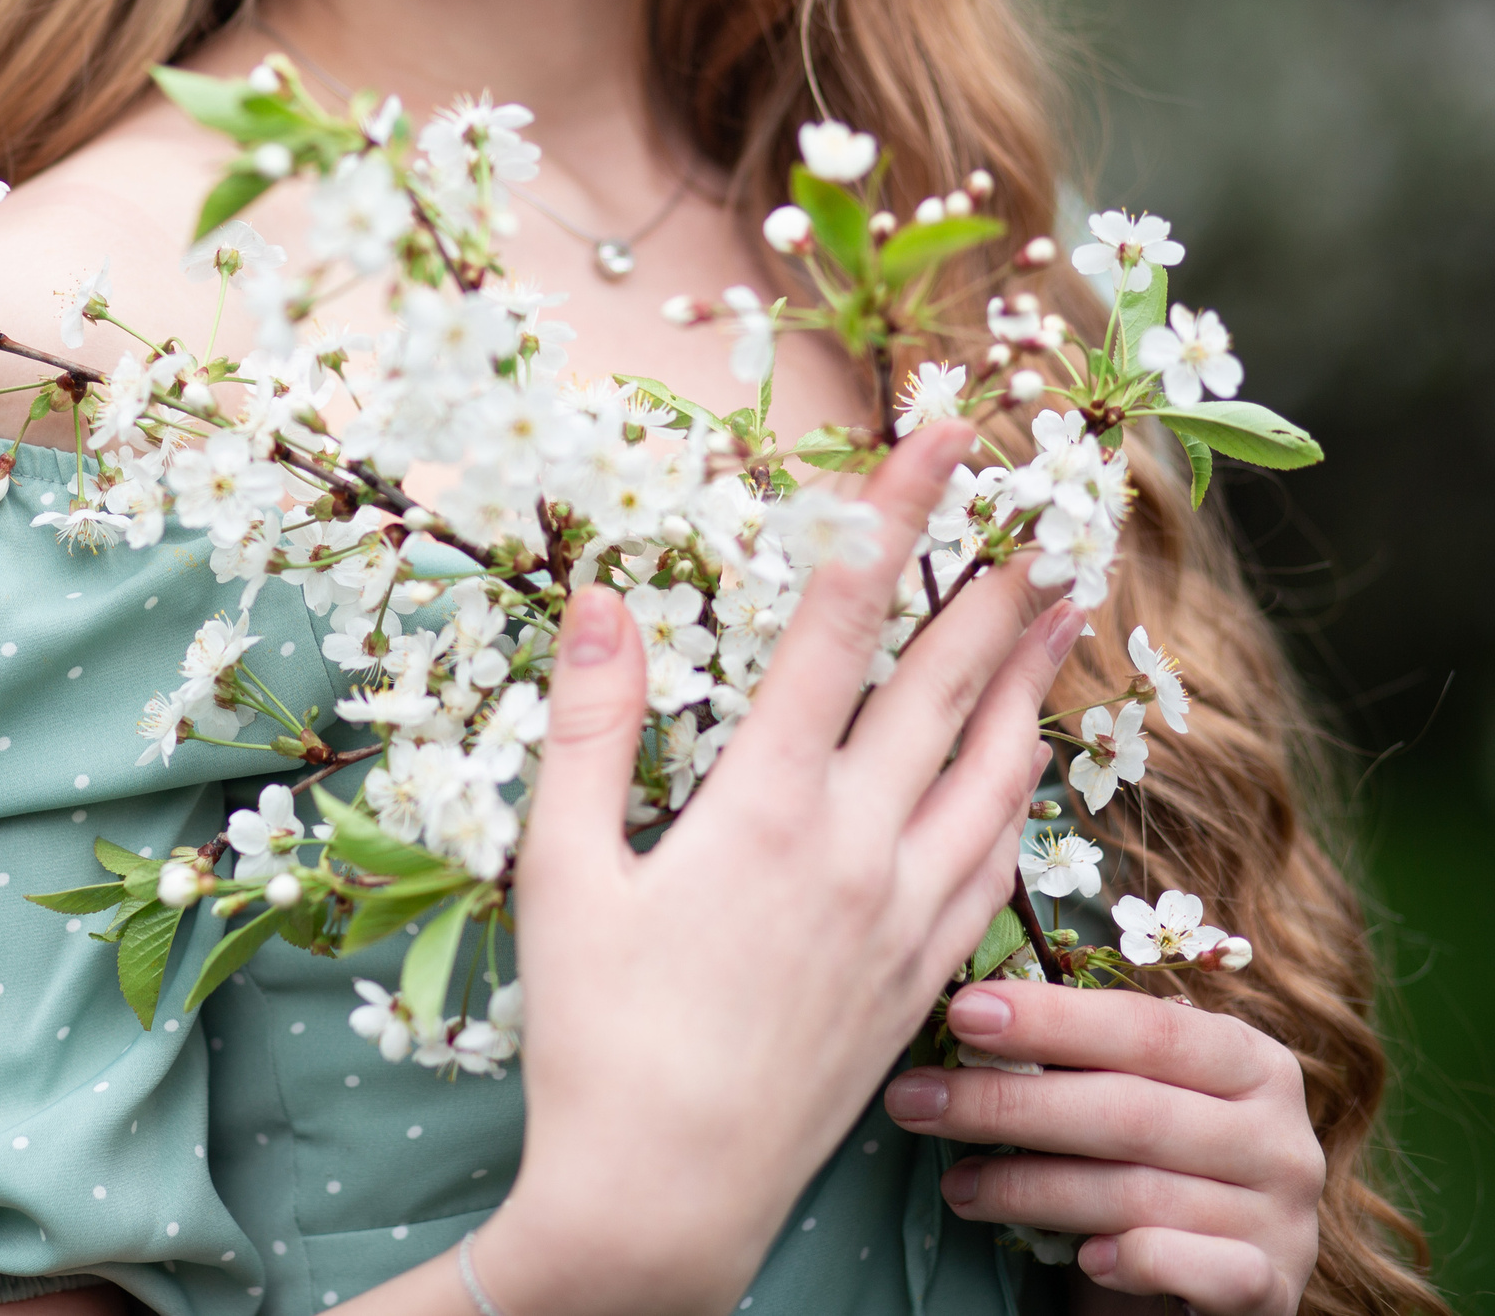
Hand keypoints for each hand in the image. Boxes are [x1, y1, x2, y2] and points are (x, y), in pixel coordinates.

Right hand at [442, 423, 1083, 1315]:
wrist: (666, 1194)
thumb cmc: (595, 1034)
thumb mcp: (562, 872)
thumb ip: (590, 728)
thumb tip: (602, 600)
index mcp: (761, 805)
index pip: (839, 624)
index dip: (893, 516)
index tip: (941, 435)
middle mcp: (853, 846)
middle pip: (944, 685)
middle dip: (994, 586)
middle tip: (1047, 509)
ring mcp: (902, 915)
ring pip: (994, 771)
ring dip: (1034, 682)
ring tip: (1069, 613)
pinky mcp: (922, 977)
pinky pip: (995, 863)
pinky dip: (1021, 796)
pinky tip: (1028, 773)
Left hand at [885, 981, 1322, 1315]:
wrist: (1214, 1278)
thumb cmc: (1150, 1165)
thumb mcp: (1128, 1098)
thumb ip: (1080, 1058)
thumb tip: (965, 1013)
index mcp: (1249, 1060)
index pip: (1145, 1028)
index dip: (1051, 1019)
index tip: (959, 1013)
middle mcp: (1280, 1134)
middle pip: (1128, 1111)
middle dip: (1006, 1105)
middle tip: (913, 1101)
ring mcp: (1285, 1216)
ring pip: (1139, 1193)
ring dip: (1028, 1188)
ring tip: (955, 1185)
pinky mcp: (1274, 1289)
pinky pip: (1203, 1271)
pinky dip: (1138, 1261)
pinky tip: (1085, 1259)